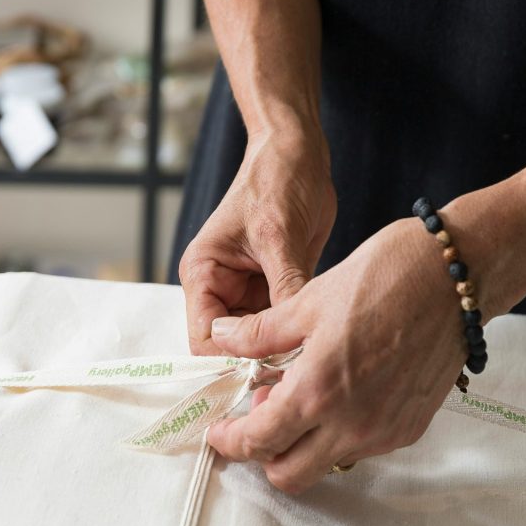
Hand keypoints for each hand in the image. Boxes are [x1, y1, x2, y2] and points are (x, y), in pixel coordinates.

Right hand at [179, 127, 335, 354]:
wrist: (298, 154)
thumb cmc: (276, 179)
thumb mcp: (279, 234)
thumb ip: (284, 286)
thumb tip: (294, 337)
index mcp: (204, 273)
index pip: (206, 338)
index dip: (232, 360)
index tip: (268, 372)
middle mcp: (222, 287)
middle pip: (233, 344)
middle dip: (262, 358)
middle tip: (300, 372)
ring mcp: (251, 289)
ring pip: (262, 337)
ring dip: (284, 347)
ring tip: (315, 357)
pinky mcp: (278, 285)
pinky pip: (286, 321)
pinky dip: (300, 331)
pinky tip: (322, 338)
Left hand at [206, 218, 468, 492]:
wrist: (457, 276)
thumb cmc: (385, 277)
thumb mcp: (309, 301)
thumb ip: (260, 334)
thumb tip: (222, 339)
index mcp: (317, 391)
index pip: (257, 442)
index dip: (230, 440)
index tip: (222, 428)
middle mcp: (352, 425)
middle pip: (289, 474)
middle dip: (265, 452)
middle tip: (264, 410)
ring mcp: (385, 431)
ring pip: (328, 463)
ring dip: (306, 442)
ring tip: (309, 391)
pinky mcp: (412, 427)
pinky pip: (364, 447)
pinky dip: (342, 432)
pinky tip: (345, 390)